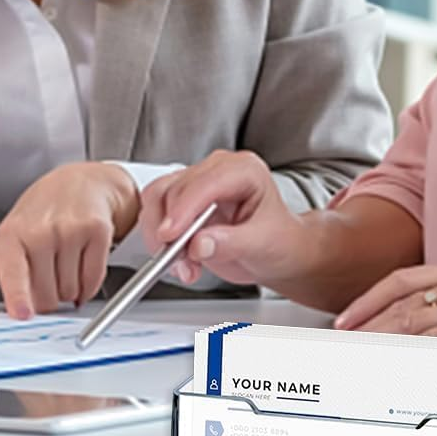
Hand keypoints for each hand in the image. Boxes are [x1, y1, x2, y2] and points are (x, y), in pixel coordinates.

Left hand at [0, 161, 139, 317]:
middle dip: (47, 299)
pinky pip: (93, 281)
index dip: (19, 296)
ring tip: (64, 266)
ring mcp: (70, 230)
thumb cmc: (40, 213)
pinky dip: (88, 285)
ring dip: (69, 291)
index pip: (13, 272)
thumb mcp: (6, 236)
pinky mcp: (97, 231)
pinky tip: (81, 268)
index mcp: (11, 236)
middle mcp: (40, 231)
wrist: (78, 183)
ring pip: (70, 292)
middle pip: (46, 297)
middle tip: (47, 276)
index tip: (22, 314)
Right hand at [138, 150, 302, 287]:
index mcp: (243, 170)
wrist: (278, 252)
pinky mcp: (183, 202)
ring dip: (160, 236)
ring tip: (183, 265)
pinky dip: (159, 241)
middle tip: (178, 261)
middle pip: (174, 188)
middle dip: (170, 229)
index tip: (170, 236)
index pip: (204, 182)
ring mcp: (198, 184)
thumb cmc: (279, 241)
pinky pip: (157, 214)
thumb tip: (198, 244)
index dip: (182, 209)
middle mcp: (217, 170)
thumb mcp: (262, 244)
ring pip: (158, 198)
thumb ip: (231, 243)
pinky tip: (180, 262)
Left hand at [333, 262, 436, 392]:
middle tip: (344, 346)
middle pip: (402, 303)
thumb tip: (385, 331)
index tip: (345, 322)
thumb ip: (433, 315)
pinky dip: (409, 359)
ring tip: (361, 360)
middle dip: (367, 327)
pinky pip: (434, 347)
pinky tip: (393, 368)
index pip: (402, 279)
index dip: (368, 301)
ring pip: (413, 326)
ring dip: (382, 346)